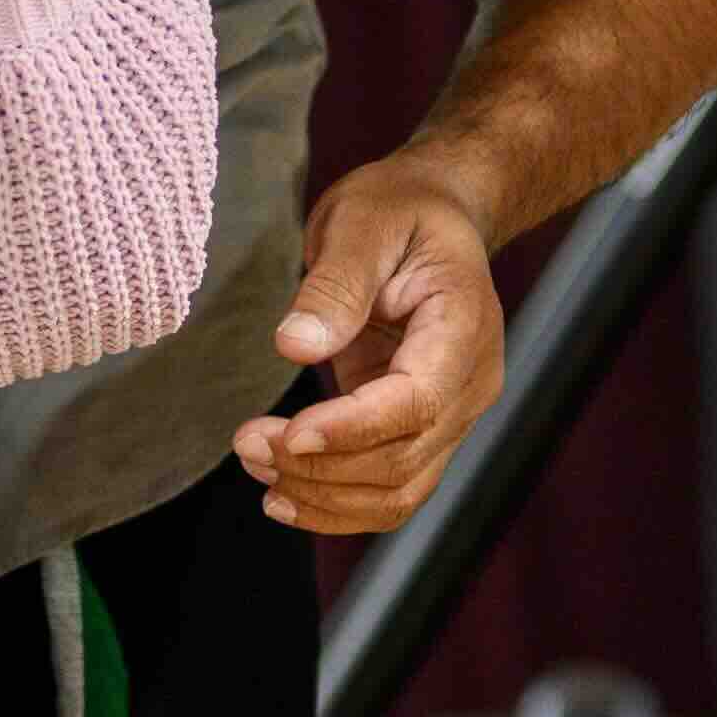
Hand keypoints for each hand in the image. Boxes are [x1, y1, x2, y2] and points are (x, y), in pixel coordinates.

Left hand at [230, 156, 504, 538]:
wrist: (433, 215)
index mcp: (463, 328)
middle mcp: (469, 384)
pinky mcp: (420, 430)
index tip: (287, 434)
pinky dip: (337, 506)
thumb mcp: (362, 222)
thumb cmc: (400, 210)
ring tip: (255, 465)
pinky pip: (389, 490)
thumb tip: (296, 344)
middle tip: (247, 442)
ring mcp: (451, 414)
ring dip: (322, 496)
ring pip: (397, 492)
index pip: (416, 403)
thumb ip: (334, 284)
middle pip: (402, 460)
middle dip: (320, 467)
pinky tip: (284, 497)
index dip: (351, 430)